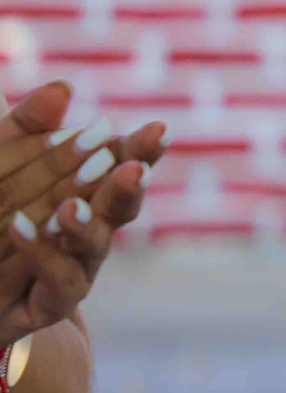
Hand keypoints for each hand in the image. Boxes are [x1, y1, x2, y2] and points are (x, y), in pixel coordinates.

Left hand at [0, 83, 165, 342]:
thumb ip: (23, 128)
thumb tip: (63, 88)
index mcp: (85, 193)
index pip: (119, 166)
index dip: (138, 150)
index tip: (158, 130)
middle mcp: (88, 231)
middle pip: (118, 206)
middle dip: (127, 186)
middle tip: (135, 168)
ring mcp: (74, 269)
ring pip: (91, 245)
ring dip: (86, 223)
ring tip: (72, 205)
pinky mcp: (48, 304)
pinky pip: (56, 280)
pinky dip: (41, 253)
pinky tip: (21, 226)